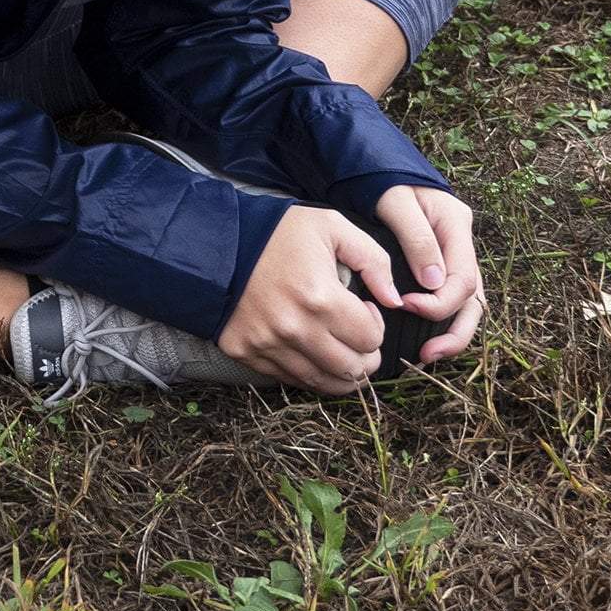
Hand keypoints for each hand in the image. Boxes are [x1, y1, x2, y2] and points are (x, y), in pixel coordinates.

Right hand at [217, 205, 405, 394]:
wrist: (216, 242)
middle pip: (352, 370)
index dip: (376, 324)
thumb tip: (394, 300)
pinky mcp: (247, 354)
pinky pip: (291, 380)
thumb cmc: (277, 232)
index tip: (364, 308)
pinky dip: (309, 372)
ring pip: (324, 383)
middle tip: (359, 335)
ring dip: (341, 371)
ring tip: (340, 348)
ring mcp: (268, 346)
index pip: (370, 339)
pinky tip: (311, 349)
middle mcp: (294, 329)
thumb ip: (372, 259)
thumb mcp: (331, 226)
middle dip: (366, 355)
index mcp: (320, 297)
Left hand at [373, 184, 483, 364]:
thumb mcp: (394, 201)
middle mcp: (461, 242)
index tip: (408, 306)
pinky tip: (424, 337)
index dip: (440, 302)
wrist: (373, 167)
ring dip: (451, 331)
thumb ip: (415, 238)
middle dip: (454, 330)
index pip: (463, 278)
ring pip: (467, 303)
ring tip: (428, 354)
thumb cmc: (381, 180)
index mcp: (455, 225)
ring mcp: (453, 254)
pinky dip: (442, 320)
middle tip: (427, 352)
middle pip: (474, 297)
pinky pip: (450, 298)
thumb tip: (433, 282)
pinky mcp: (440, 263)